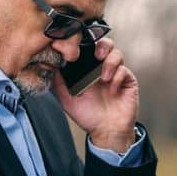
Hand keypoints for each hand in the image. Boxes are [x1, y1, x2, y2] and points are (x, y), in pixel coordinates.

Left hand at [51, 38, 138, 153]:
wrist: (106, 132)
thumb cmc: (88, 116)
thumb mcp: (66, 98)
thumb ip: (58, 81)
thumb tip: (48, 64)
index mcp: (87, 70)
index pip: (87, 48)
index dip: (84, 43)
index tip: (77, 48)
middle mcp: (102, 69)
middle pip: (104, 44)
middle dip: (101, 44)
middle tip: (96, 55)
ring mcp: (116, 74)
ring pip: (116, 53)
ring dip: (110, 62)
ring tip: (104, 77)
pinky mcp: (128, 81)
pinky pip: (125, 70)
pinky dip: (118, 77)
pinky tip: (112, 89)